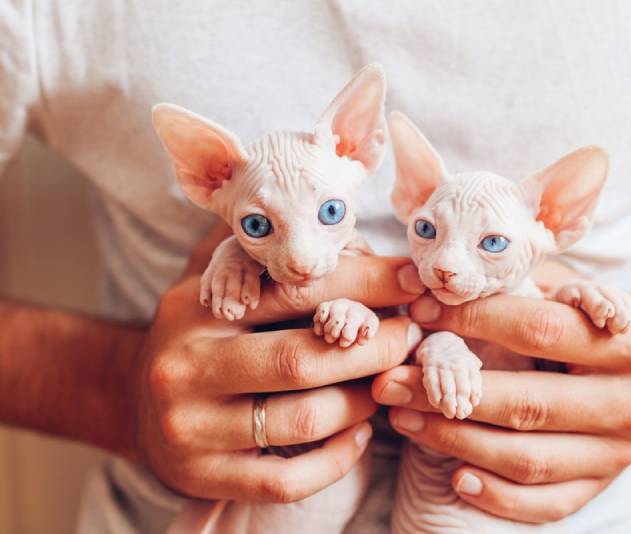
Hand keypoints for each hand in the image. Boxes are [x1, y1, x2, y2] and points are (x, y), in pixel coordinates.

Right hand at [130, 226, 425, 502]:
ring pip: (303, 420)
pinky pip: (287, 480)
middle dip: (373, 347)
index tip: (415, 281)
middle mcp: (187, 366)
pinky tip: (358, 436)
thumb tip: (336, 219)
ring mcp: (192, 428)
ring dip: (361, 403)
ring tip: (385, 384)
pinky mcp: (204, 476)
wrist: (131, 402)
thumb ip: (257, 249)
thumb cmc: (198, 335)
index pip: (295, 290)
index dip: (366, 283)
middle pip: (303, 360)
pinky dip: (336, 460)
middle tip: (411, 336)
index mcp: (197, 307)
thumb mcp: (212, 281)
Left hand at [373, 293, 630, 522]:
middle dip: (452, 393)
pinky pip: (546, 503)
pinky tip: (456, 478)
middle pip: (529, 404)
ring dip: (457, 442)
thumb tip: (430, 288)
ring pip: (529, 458)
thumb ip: (511, 289)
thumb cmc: (582, 322)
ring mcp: (618, 454)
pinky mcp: (600, 488)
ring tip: (404, 420)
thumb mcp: (561, 292)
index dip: (475, 320)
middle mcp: (630, 403)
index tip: (421, 315)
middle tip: (392, 382)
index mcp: (628, 343)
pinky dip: (497, 496)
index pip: (540, 329)